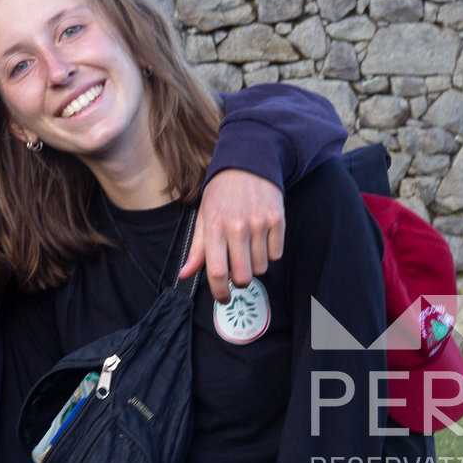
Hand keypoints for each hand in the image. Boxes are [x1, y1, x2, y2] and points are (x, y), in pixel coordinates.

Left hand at [179, 169, 285, 302]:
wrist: (247, 163)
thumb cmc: (221, 194)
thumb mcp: (204, 216)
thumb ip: (197, 249)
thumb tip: (184, 274)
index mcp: (214, 227)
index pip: (217, 272)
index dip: (220, 292)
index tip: (223, 298)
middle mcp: (237, 227)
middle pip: (242, 276)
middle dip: (239, 280)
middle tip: (236, 271)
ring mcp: (259, 223)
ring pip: (261, 268)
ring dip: (254, 264)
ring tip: (248, 247)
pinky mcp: (278, 220)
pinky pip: (276, 254)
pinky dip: (269, 252)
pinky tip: (261, 237)